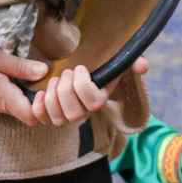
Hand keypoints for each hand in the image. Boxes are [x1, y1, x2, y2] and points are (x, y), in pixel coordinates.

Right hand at [0, 41, 48, 125]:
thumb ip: (20, 66)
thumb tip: (45, 71)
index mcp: (5, 97)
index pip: (33, 116)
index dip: (47, 106)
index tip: (51, 86)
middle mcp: (2, 106)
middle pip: (31, 114)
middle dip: (45, 102)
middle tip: (51, 79)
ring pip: (23, 108)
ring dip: (35, 96)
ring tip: (42, 76)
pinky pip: (14, 102)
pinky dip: (24, 93)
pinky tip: (26, 75)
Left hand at [31, 56, 149, 126]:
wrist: (80, 71)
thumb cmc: (99, 67)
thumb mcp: (117, 62)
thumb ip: (131, 62)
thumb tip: (143, 65)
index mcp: (100, 99)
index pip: (94, 102)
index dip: (83, 85)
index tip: (81, 68)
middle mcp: (85, 112)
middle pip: (74, 114)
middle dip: (66, 89)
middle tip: (67, 72)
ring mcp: (67, 116)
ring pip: (58, 119)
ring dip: (53, 96)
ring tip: (55, 80)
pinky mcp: (50, 115)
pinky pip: (42, 120)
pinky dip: (38, 107)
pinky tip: (40, 93)